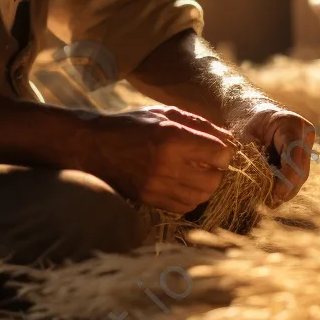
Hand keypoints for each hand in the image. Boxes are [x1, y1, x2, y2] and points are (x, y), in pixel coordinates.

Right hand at [81, 105, 236, 213]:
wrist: (92, 146)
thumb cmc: (130, 125)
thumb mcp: (163, 113)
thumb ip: (198, 123)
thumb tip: (227, 138)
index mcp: (171, 137)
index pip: (220, 152)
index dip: (226, 149)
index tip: (221, 146)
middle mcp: (166, 164)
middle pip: (215, 178)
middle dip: (219, 169)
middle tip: (211, 160)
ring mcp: (157, 185)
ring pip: (202, 195)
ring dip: (207, 185)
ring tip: (198, 172)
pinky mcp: (150, 199)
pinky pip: (185, 206)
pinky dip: (192, 198)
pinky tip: (185, 184)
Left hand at [238, 105, 316, 205]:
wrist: (253, 116)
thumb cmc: (246, 125)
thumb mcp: (245, 138)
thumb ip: (253, 159)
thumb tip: (259, 187)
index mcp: (291, 124)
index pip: (294, 155)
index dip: (287, 177)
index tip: (276, 194)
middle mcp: (305, 135)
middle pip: (301, 169)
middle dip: (287, 188)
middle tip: (271, 203)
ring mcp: (307, 145)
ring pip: (301, 175)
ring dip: (286, 190)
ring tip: (270, 202)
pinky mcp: (304, 156)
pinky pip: (296, 175)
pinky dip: (285, 185)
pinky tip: (273, 195)